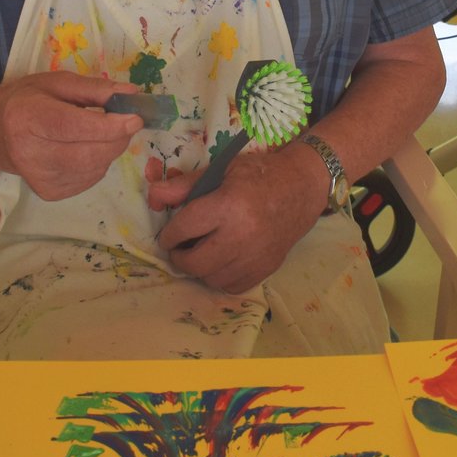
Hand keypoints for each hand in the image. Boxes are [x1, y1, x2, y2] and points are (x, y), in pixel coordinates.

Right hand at [0, 72, 143, 199]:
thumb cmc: (26, 101)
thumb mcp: (57, 83)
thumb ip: (95, 88)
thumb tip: (132, 95)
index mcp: (28, 118)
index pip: (74, 127)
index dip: (109, 126)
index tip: (136, 118)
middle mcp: (30, 153)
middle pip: (88, 154)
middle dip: (117, 139)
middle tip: (127, 123)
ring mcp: (38, 178)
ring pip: (93, 169)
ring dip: (108, 151)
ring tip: (99, 134)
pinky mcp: (48, 192)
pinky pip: (88, 179)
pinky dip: (97, 163)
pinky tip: (84, 149)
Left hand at [152, 144, 329, 292]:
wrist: (303, 186)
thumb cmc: (260, 174)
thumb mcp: (222, 170)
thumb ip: (185, 186)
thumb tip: (153, 196)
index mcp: (229, 205)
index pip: (185, 228)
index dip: (169, 234)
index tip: (168, 235)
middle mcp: (243, 235)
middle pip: (195, 262)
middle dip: (179, 257)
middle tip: (179, 248)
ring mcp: (256, 255)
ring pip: (212, 278)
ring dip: (200, 269)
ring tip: (201, 253)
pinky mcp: (267, 268)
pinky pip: (232, 286)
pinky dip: (221, 277)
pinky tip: (221, 261)